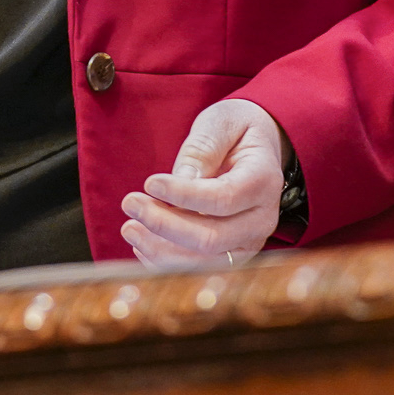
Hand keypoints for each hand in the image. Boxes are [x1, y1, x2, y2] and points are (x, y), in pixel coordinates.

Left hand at [119, 99, 290, 266]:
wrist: (258, 148)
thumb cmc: (235, 131)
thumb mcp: (220, 124)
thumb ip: (202, 150)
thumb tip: (182, 181)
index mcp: (263, 180)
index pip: (222, 199)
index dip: (183, 195)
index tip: (149, 183)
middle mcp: (262, 219)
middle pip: (212, 238)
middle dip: (164, 225)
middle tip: (130, 203)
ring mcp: (250, 241)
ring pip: (204, 261)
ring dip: (161, 249)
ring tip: (130, 227)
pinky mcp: (234, 254)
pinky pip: (201, 270)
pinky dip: (168, 262)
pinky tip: (142, 244)